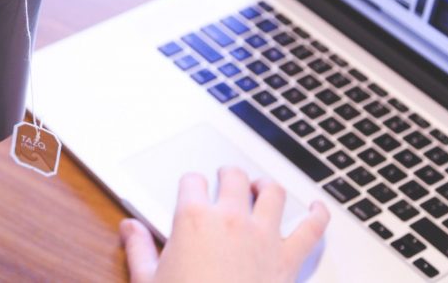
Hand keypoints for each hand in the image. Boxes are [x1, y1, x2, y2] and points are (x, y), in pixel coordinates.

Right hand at [120, 167, 329, 282]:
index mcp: (193, 220)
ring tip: (262, 186)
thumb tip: (129, 227)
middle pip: (233, 178)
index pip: (192, 182)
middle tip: (226, 177)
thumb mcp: (148, 280)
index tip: (191, 188)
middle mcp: (231, 220)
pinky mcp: (289, 259)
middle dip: (228, 174)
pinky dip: (319, 214)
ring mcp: (263, 237)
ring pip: (273, 193)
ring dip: (267, 186)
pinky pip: (312, 229)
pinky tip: (319, 208)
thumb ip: (139, 249)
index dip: (191, 183)